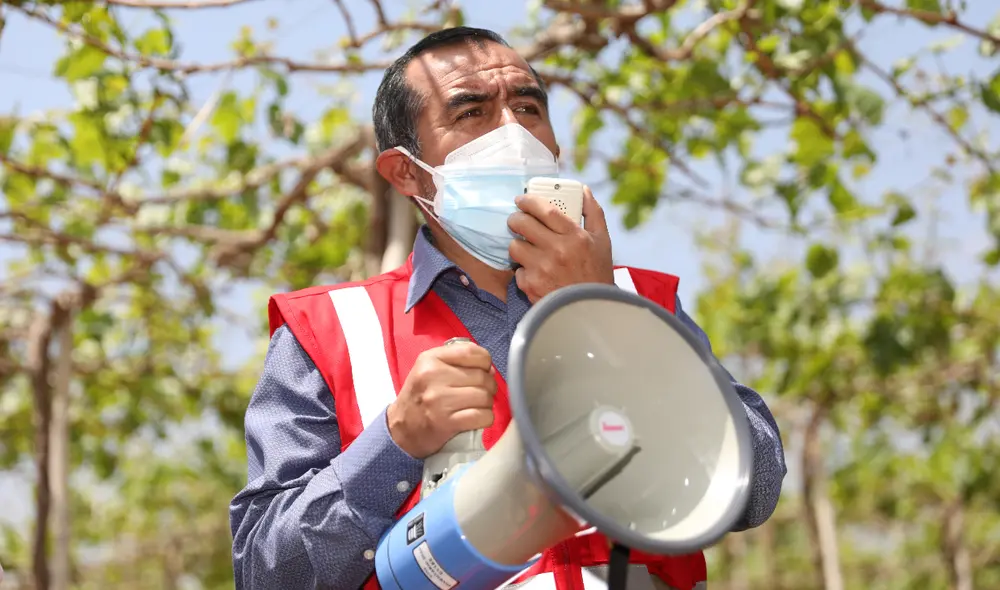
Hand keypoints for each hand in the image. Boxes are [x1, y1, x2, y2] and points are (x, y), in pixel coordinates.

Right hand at [386, 341, 497, 458]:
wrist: (400, 429)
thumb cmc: (420, 397)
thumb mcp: (429, 369)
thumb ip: (458, 362)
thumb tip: (491, 369)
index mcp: (430, 359)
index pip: (472, 352)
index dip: (485, 363)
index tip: (480, 372)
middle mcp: (433, 376)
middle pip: (483, 377)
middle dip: (488, 387)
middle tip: (478, 395)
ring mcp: (439, 400)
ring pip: (485, 397)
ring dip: (487, 404)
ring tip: (476, 407)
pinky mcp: (446, 422)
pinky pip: (482, 416)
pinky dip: (485, 419)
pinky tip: (476, 419)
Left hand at [507, 185, 613, 302]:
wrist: (590, 310)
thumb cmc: (597, 274)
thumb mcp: (602, 241)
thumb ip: (593, 212)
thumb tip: (582, 190)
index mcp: (574, 236)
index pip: (545, 210)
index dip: (529, 201)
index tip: (522, 200)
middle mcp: (557, 251)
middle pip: (522, 224)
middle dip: (516, 219)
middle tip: (517, 221)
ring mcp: (541, 269)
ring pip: (514, 246)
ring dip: (519, 246)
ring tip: (529, 249)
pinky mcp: (531, 285)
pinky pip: (517, 270)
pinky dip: (523, 270)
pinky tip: (535, 272)